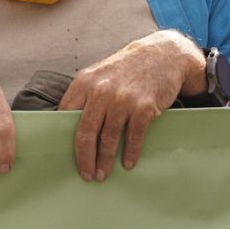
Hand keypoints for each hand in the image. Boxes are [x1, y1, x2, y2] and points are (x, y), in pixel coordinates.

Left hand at [58, 30, 205, 180]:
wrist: (164, 54)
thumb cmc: (129, 67)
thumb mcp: (101, 73)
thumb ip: (86, 94)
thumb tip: (69, 123)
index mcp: (85, 82)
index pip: (66, 115)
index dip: (65, 138)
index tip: (66, 155)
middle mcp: (101, 90)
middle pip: (86, 132)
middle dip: (84, 158)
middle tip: (86, 175)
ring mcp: (123, 99)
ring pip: (108, 138)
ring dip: (105, 161)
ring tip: (103, 174)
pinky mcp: (143, 107)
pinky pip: (133, 137)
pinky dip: (130, 154)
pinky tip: (128, 164)